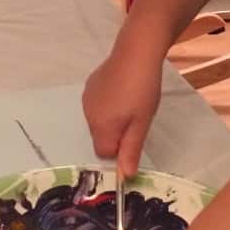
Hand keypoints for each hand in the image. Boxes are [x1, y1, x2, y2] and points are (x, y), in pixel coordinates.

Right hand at [83, 45, 162, 176]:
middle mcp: (88, 115)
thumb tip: (124, 177)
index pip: (104, 153)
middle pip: (101, 137)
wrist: (136, 52)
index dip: (119, 149)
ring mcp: (87, 98)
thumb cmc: (142, 90)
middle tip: (137, 118)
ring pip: (99, 121)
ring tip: (131, 101)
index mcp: (100, 127)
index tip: (134, 136)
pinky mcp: (90, 85)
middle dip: (117, 134)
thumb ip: (131, 150)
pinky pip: (97, 105)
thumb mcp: (142, 123)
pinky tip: (122, 89)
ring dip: (113, 119)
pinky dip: (108, 104)